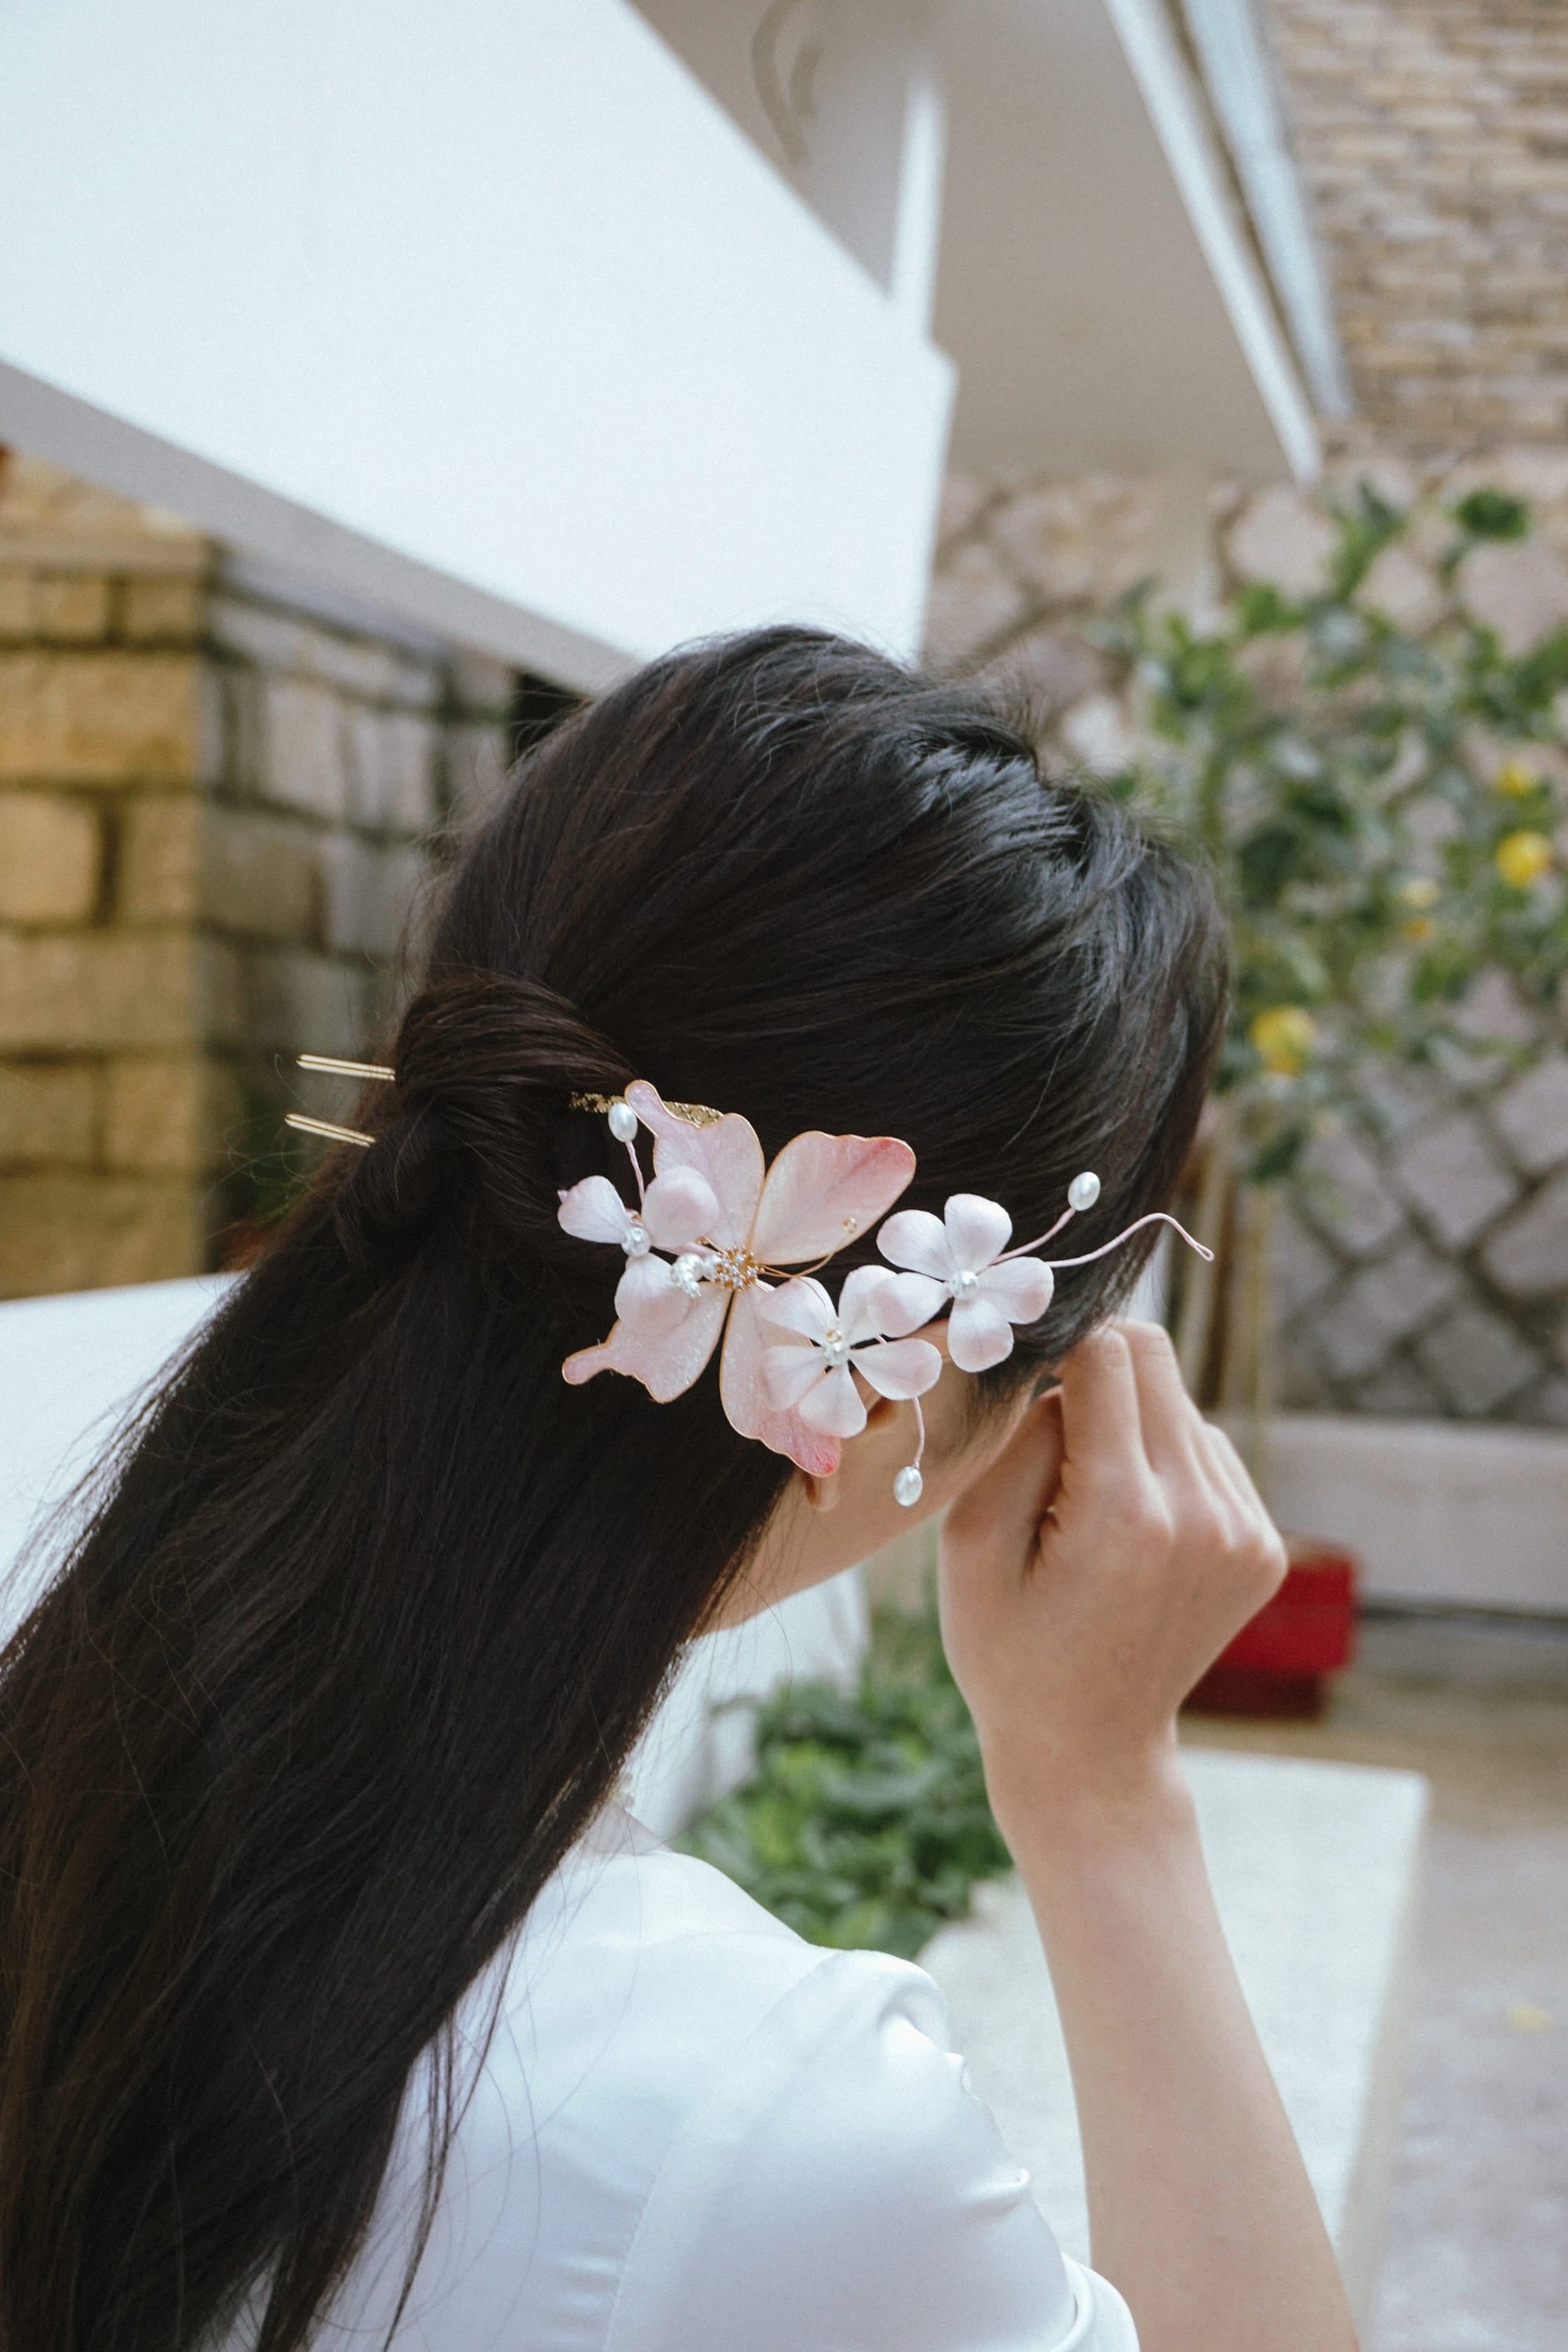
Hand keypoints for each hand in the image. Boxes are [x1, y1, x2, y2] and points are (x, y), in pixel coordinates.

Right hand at [939, 1321, 1286, 1839]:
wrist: (1090, 1750)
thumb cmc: (1008, 1648)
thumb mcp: (971, 1543)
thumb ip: (1018, 1438)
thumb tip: (1065, 1361)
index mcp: (1123, 1512)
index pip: (1108, 1354)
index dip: (1059, 1348)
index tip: (1029, 1379)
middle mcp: (1200, 1513)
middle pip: (1154, 1363)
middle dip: (1097, 1377)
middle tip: (1053, 1442)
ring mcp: (1244, 1532)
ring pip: (1182, 1408)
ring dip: (1134, 1430)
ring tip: (1091, 1511)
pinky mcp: (1264, 1547)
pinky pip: (1209, 1453)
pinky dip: (1167, 1468)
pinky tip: (1133, 1532)